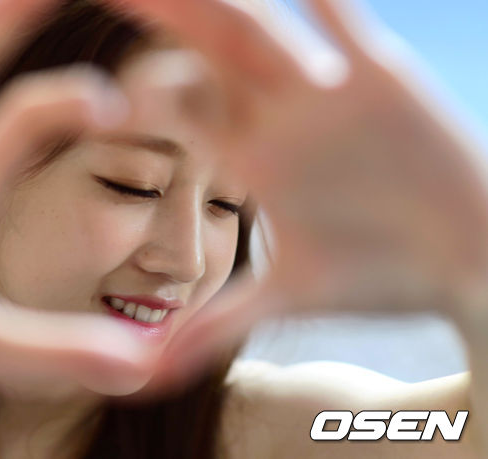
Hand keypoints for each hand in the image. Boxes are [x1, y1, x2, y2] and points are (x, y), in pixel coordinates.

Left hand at [107, 0, 487, 386]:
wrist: (466, 257)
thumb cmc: (378, 276)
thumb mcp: (289, 298)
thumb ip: (216, 328)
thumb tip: (143, 377)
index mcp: (247, 156)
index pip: (175, 108)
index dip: (135, 97)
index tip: (100, 99)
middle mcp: (277, 113)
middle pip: (203, 49)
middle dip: (162, 16)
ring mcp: (327, 89)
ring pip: (261, 25)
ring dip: (222, 2)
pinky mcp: (382, 74)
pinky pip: (341, 17)